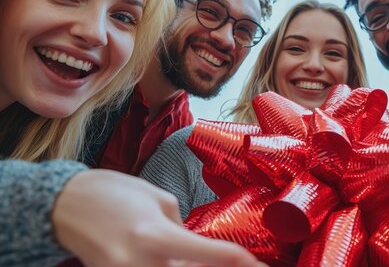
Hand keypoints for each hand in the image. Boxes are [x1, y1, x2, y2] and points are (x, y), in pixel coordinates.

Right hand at [52, 169, 265, 266]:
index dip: (241, 263)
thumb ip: (181, 228)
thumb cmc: (114, 192)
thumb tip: (197, 249)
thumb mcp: (159, 200)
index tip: (259, 266)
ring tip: (203, 256)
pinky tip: (177, 258)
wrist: (65, 205)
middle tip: (243, 265)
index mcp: (155, 236)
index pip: (210, 254)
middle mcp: (140, 264)